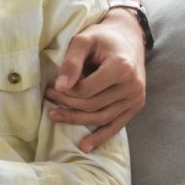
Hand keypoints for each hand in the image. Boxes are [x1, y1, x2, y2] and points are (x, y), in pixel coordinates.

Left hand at [46, 11, 145, 152]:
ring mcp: (135, 98)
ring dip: (76, 120)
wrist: (128, 38)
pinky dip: (101, 137)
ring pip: (101, 118)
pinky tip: (85, 146)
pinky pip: (116, 125)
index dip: (66, 92)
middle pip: (93, 105)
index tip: (51, 88)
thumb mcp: (84, 40)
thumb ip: (71, 62)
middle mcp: (132, 86)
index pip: (87, 90)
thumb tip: (60, 87)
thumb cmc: (102, 38)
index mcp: (121, 68)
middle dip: (67, 105)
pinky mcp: (135, 106)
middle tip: (48, 99)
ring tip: (54, 116)